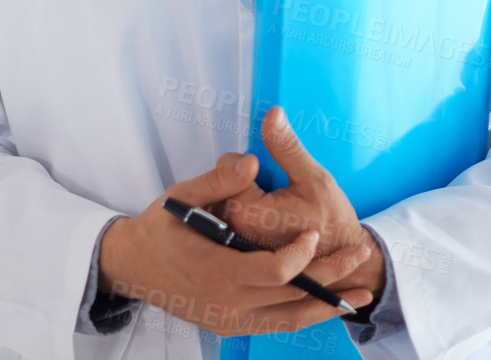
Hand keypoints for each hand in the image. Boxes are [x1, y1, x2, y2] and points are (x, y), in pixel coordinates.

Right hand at [98, 152, 375, 335]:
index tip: (315, 232)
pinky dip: (305, 317)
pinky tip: (327, 307)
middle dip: (330, 276)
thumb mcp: (181, 197)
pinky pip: (276, 325)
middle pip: (291, 295)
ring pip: (290, 319)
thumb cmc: (157, 229)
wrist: (130, 266)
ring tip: (360, 295)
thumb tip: (250, 162)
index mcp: (215, 271)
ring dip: (327, 306)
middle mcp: (225, 304)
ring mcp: (229, 320)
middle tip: (358, 255)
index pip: (274, 271)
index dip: (301, 254)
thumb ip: (219, 182)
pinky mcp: (230, 326)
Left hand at [218, 106, 385, 301]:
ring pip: (226, 199)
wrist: (342, 259)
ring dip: (244, 195)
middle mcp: (234, 230)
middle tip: (273, 190)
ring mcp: (235, 241)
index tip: (268, 172)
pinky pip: (232, 216)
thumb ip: (287, 147)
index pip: (228, 165)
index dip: (249, 162)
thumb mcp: (314, 178)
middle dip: (244, 179)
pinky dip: (247, 211)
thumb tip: (271, 115)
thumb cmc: (331, 220)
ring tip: (273, 206)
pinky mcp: (239, 248)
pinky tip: (268, 220)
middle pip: (223, 183)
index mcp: (247, 212)